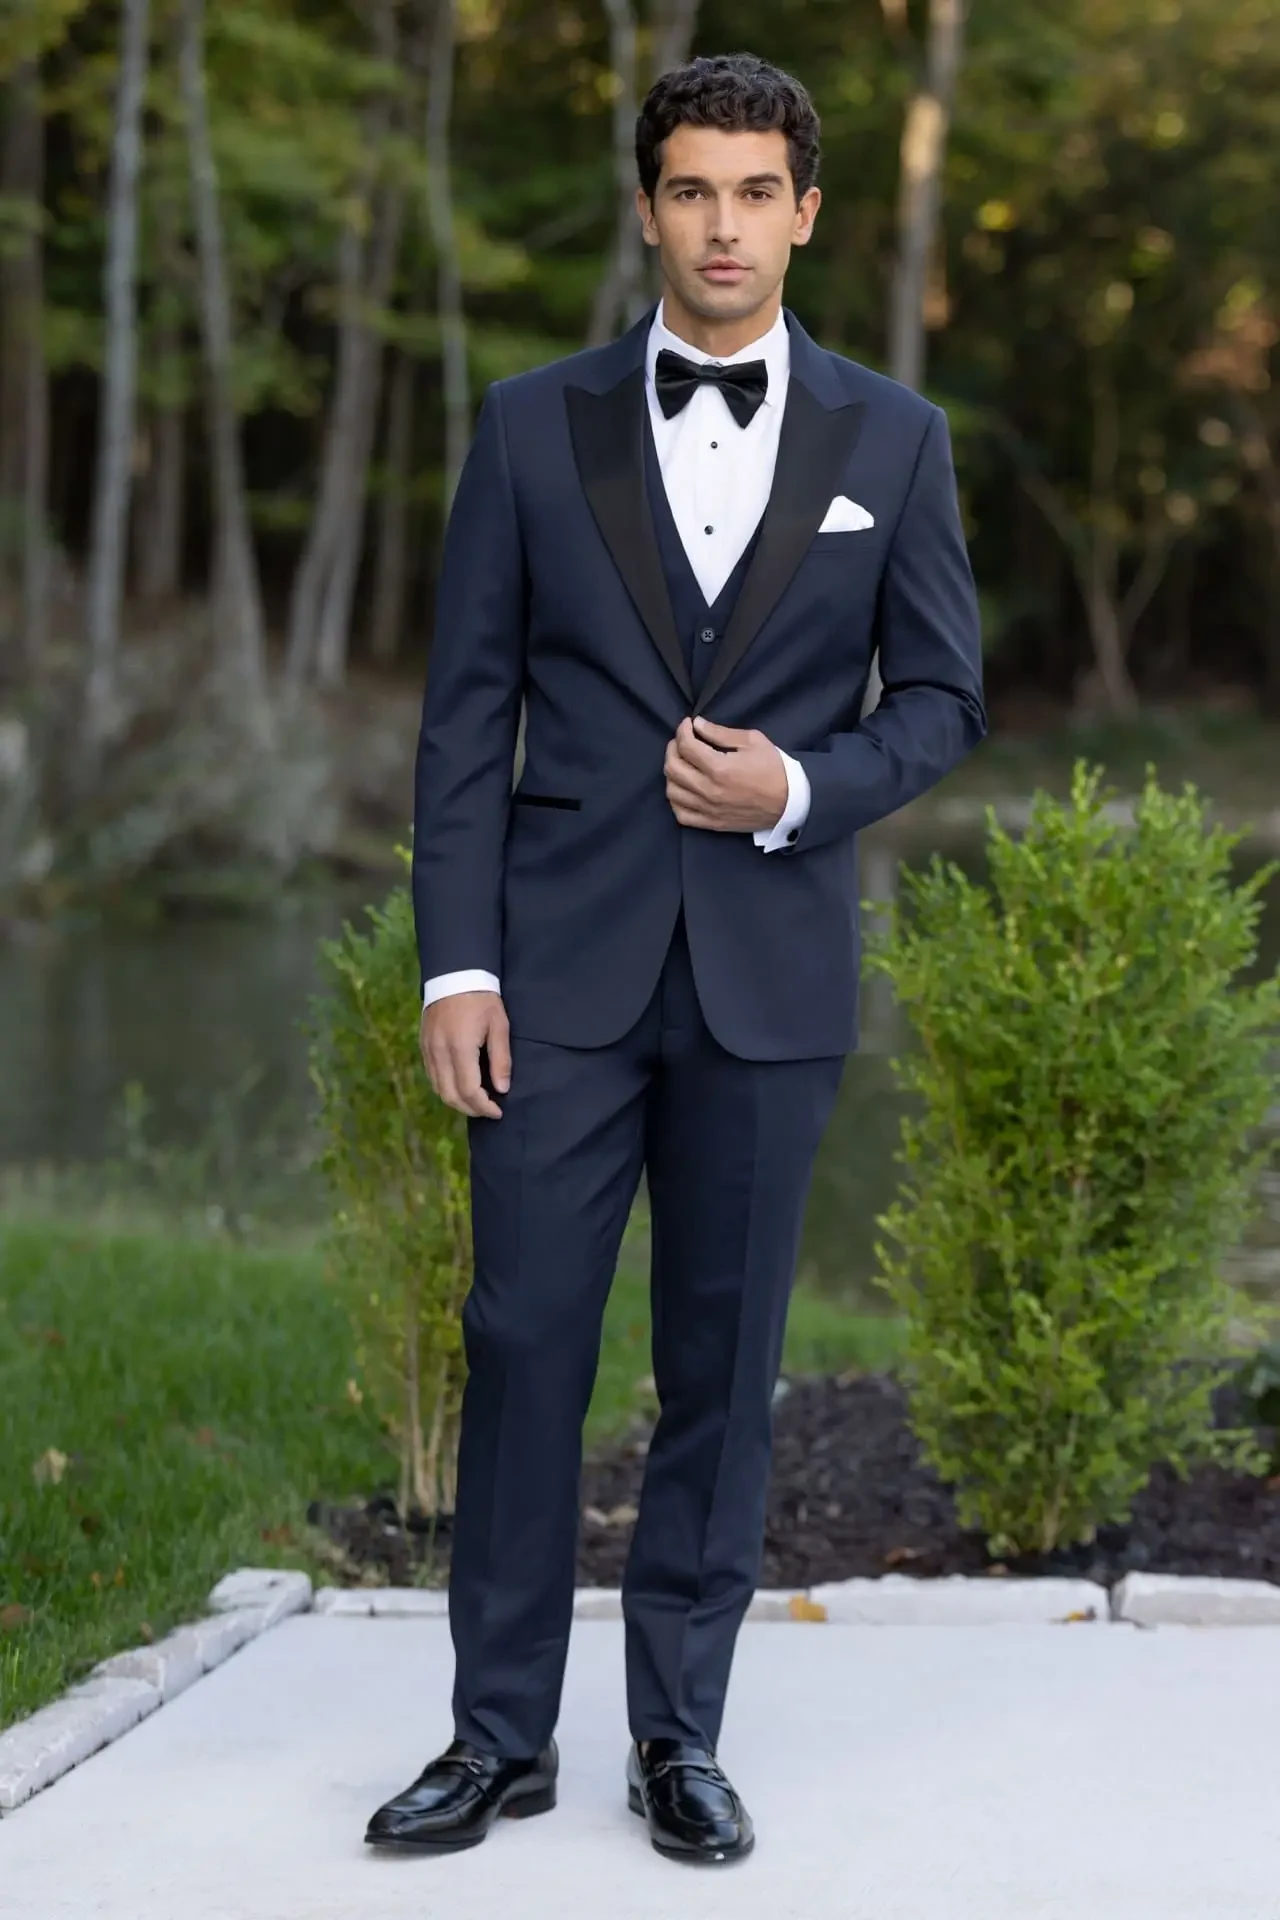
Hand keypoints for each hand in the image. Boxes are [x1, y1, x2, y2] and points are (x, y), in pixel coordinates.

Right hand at [421, 992, 509, 1118]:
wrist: (455, 975)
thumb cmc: (482, 999)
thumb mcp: (499, 1025)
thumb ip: (501, 1059)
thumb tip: (502, 1089)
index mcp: (460, 1047)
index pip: (469, 1091)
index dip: (484, 1107)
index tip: (498, 1111)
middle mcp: (439, 1052)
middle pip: (450, 1096)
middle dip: (471, 1109)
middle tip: (488, 1110)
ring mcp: (428, 1050)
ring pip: (438, 1089)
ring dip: (457, 1101)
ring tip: (477, 1102)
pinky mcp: (423, 1046)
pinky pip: (433, 1076)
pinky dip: (446, 1088)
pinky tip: (461, 1087)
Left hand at [664, 716, 788, 833]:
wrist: (790, 801)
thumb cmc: (774, 769)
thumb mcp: (752, 741)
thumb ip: (720, 732)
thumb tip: (698, 724)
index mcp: (719, 767)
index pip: (685, 746)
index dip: (682, 730)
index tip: (688, 724)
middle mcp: (708, 790)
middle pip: (672, 768)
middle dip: (673, 748)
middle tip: (682, 741)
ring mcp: (708, 809)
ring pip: (672, 791)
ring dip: (672, 773)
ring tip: (683, 764)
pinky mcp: (711, 823)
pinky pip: (681, 814)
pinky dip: (676, 800)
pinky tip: (684, 789)